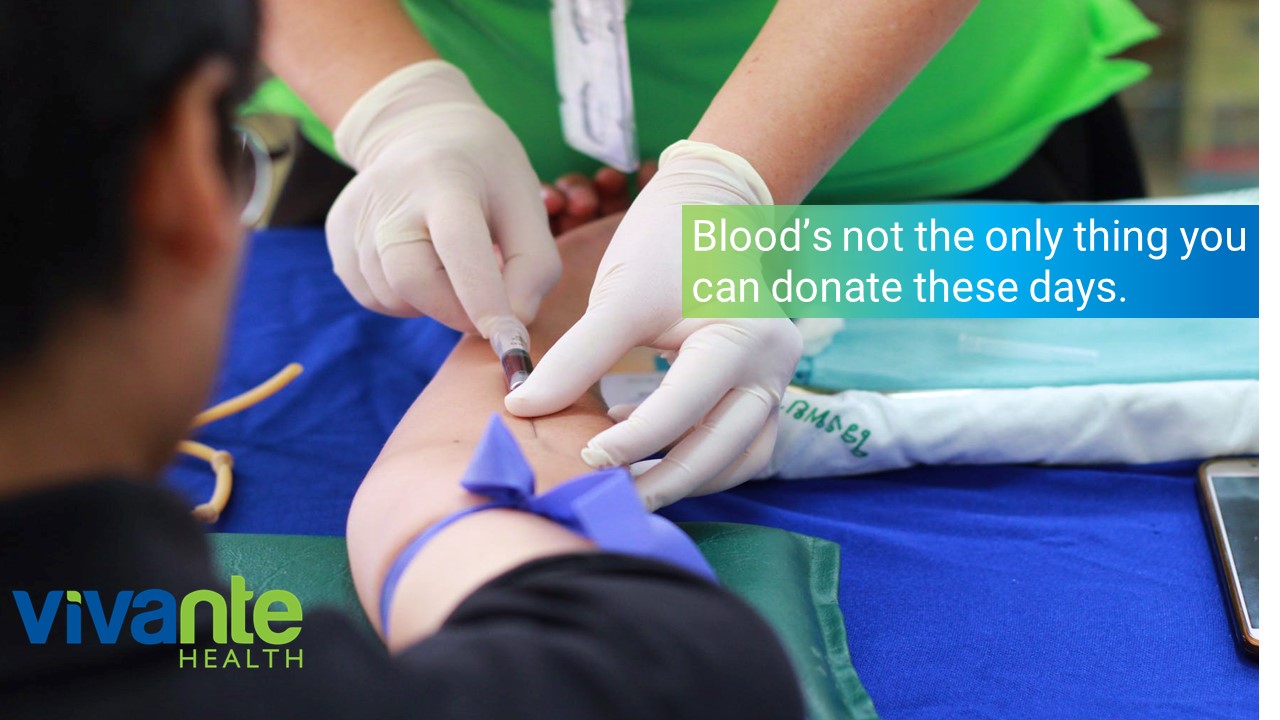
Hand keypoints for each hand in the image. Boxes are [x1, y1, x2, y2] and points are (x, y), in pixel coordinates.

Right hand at [326, 61, 559, 332]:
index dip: (483, 298)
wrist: (424, 130)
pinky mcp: (337, 234)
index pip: (460, 245)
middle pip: (412, 279)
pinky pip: (373, 297)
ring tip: (452, 267)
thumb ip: (534, 267)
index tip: (508, 340)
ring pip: (392, 297)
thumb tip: (514, 323)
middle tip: (487, 309)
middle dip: (456, 312)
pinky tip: (423, 265)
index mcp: (446, 177)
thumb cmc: (487, 175)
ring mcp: (355, 214)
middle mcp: (390, 193)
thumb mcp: (527, 205)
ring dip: (432, 304)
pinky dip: (405, 300)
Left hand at [506, 141, 801, 509]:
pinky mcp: (761, 388)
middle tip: (609, 498)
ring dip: (687, 477)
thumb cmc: (664, 243)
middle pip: (722, 449)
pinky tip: (642, 445)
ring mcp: (775, 380)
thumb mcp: (618, 298)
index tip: (584, 459)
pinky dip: (698, 457)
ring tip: (626, 483)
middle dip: (665, 480)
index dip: (633, 443)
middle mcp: (773, 366)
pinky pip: (738, 444)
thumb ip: (575, 358)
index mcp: (746, 338)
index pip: (685, 408)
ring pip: (738, 457)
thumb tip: (522, 407)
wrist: (708, 207)